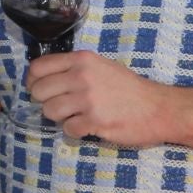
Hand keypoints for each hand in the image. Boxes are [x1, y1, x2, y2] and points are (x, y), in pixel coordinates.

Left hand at [26, 50, 175, 146]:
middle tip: (61, 106)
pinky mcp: (95, 121)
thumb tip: (42, 79)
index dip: (33, 81)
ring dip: (60, 118)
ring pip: (49, 111)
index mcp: (82, 60)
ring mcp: (88, 99)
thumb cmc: (129, 89)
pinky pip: (68, 129)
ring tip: (77, 116)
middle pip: (39, 91)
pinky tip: (88, 126)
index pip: (37, 67)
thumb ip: (73, 69)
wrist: (160, 108)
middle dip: (45, 102)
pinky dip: (75, 131)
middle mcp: (82, 76)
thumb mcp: (101, 67)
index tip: (39, 90)